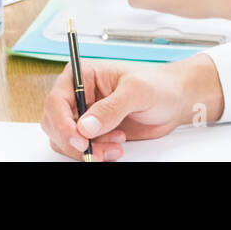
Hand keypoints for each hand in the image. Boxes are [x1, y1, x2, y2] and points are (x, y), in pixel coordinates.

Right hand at [41, 56, 223, 160]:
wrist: (175, 101)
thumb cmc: (159, 85)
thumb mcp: (137, 91)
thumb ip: (112, 108)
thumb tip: (85, 126)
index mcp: (82, 75)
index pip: (56, 101)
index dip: (62, 123)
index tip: (79, 139)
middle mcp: (78, 95)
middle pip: (55, 125)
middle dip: (76, 142)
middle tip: (96, 150)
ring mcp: (84, 115)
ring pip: (66, 141)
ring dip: (88, 150)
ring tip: (116, 145)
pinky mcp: (94, 133)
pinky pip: (81, 149)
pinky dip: (95, 154)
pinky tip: (116, 148)